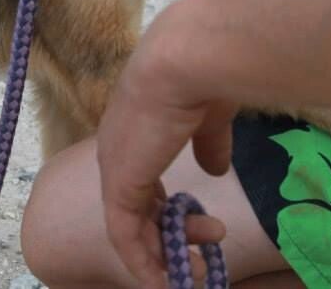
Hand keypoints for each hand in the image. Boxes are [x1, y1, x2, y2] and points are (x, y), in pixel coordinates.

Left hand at [97, 0, 232, 287]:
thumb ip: (208, 144)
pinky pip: (124, 234)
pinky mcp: (119, 184)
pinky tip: (162, 281)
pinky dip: (141, 261)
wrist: (183, 64)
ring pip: (129, 224)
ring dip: (160, 254)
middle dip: (168, 233)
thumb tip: (215, 169)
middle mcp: (116, 149)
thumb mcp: (207, 118)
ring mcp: (114, 166)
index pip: (139, 178)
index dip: (162, 206)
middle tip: (203, 252)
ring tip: (192, 273)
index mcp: (134, 129)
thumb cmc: (200, 81)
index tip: (192, 222)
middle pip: (133, 204)